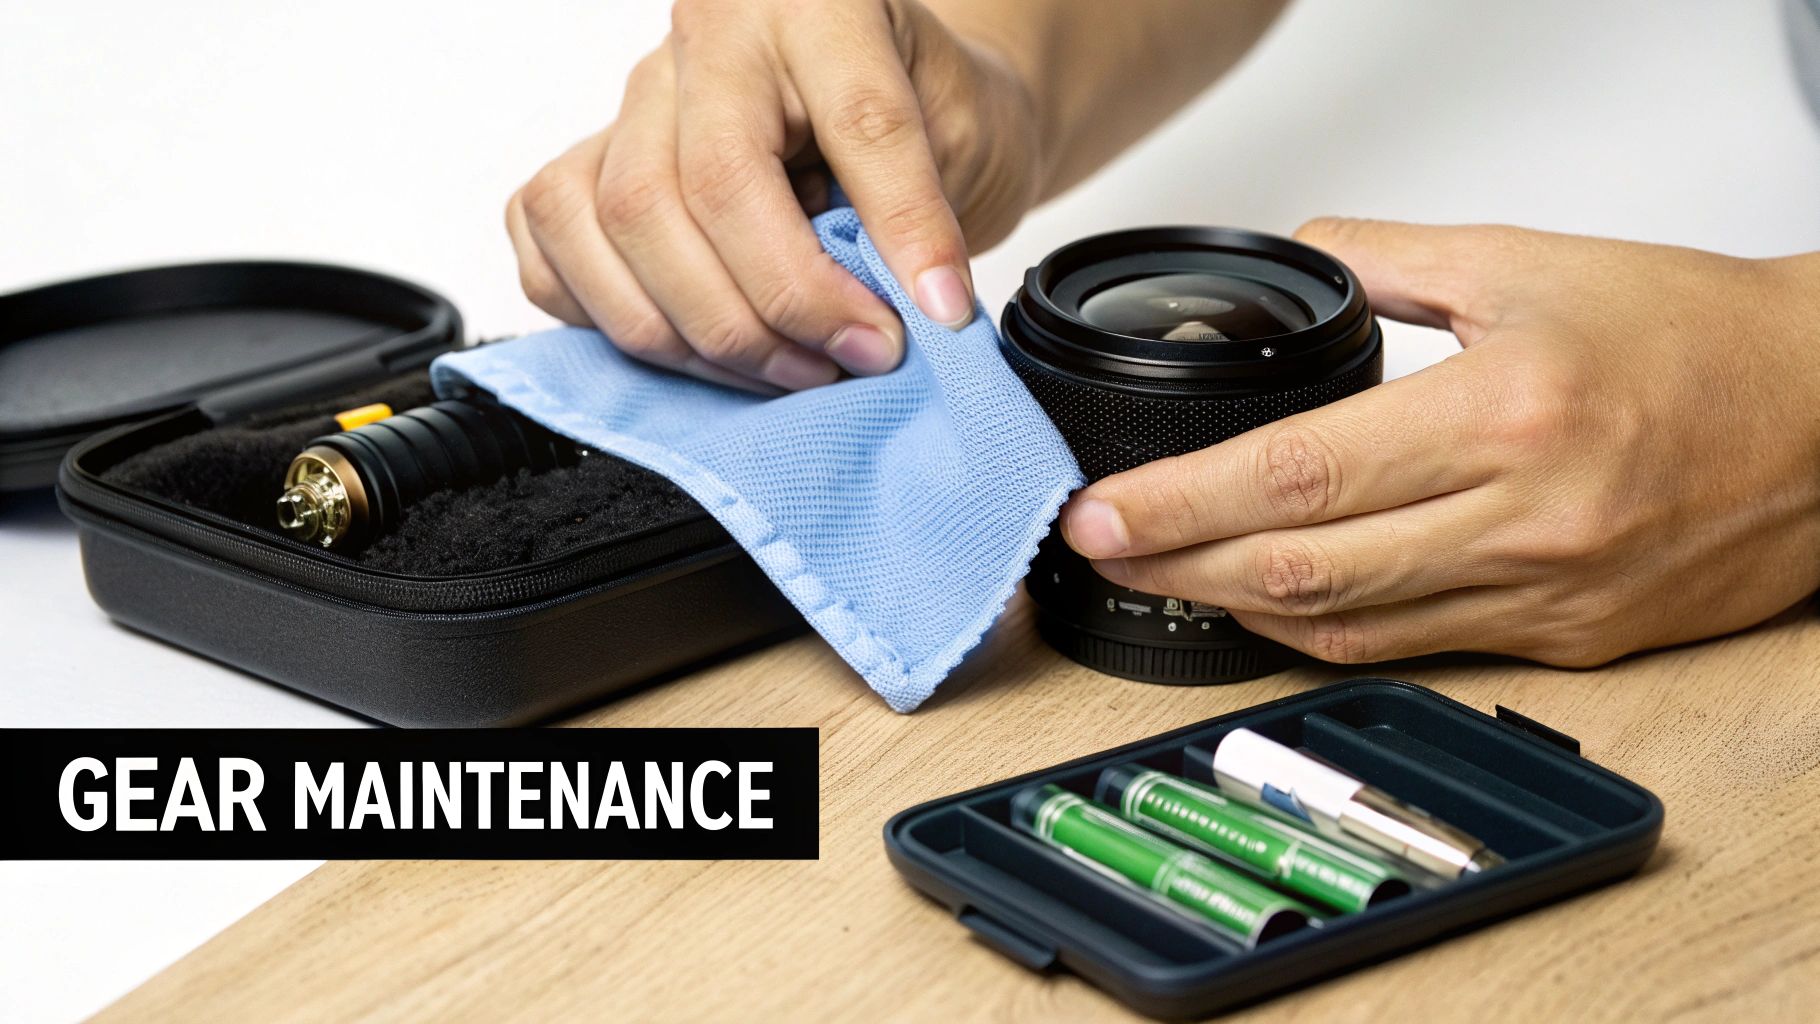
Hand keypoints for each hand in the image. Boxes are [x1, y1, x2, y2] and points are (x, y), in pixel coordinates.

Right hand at [506, 0, 1042, 390]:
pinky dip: (610, 319)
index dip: (899, 231)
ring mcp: (632, 101)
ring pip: (617, 226)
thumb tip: (917, 307)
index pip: (852, 121)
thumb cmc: (926, 106)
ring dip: (700, 333)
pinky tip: (693, 344)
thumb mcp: (964, 135)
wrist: (889, 94)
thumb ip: (932, 209)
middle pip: (697, 190)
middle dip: (778, 307)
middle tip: (854, 358)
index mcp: (814, 4)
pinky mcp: (587, 161)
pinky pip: (552, 246)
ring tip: (788, 369)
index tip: (934, 313)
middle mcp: (705, 40)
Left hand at [1059, 219, 1819, 666]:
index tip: (1098, 513)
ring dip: (1234, 609)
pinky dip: (1323, 632)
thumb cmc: (1698, 336)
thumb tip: (1294, 258)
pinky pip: (1411, 650)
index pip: (1292, 477)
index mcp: (1502, 415)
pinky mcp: (1563, 641)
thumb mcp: (1530, 262)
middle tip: (1097, 553)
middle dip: (1174, 568)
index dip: (1176, 504)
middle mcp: (1521, 521)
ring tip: (1162, 578)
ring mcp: (1542, 595)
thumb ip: (1390, 259)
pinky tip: (1269, 605)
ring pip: (1346, 628)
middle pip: (1298, 570)